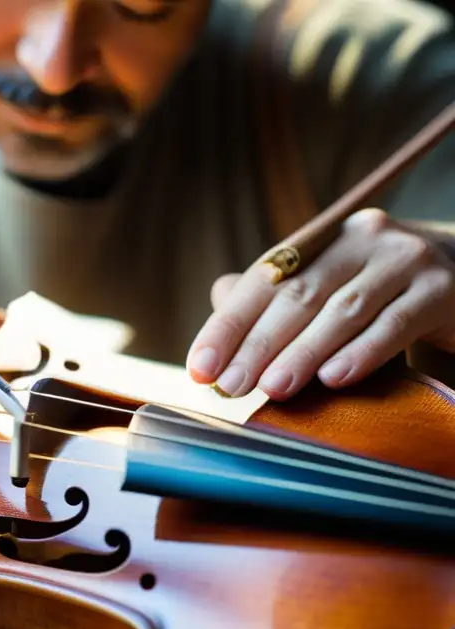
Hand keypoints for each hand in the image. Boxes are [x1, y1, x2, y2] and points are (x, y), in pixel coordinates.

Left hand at [185, 208, 454, 399]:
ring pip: (342, 310)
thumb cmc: (378, 296)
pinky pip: (394, 324)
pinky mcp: (442, 288)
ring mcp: (404, 259)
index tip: (200, 368)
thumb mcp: (325, 293)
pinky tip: (334, 379)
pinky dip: (362, 353)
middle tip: (230, 387)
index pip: (261, 283)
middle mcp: (359, 238)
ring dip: (303, 353)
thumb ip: (274, 302)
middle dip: (258, 345)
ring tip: (273, 388)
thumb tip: (216, 317)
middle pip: (297, 296)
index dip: (227, 326)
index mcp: (320, 239)